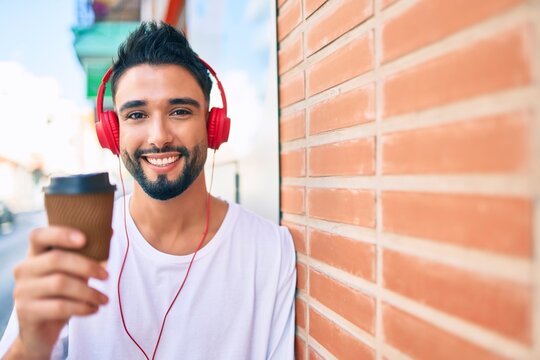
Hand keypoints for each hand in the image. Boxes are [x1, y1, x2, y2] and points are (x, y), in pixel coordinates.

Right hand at [7, 226, 108, 358]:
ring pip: (60, 283)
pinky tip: (94, 309)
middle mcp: (24, 269)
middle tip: (106, 276)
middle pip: (55, 259)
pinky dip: (82, 307)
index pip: (39, 236)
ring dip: (89, 291)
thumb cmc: (62, 294)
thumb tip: (109, 231)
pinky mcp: (26, 312)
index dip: (61, 234)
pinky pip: (59, 307)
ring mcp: (22, 291)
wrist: (42, 329)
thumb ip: (85, 255)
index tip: (84, 239)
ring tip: (104, 299)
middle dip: (86, 266)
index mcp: (34, 254)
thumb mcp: (73, 273)